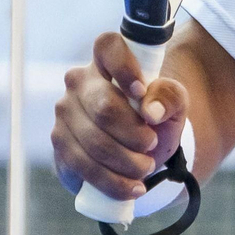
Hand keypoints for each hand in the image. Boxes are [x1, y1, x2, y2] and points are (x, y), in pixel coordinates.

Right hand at [52, 32, 188, 200]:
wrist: (144, 148)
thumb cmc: (157, 117)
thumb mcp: (175, 105)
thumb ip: (170, 97)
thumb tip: (150, 110)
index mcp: (107, 61)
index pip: (109, 46)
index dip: (124, 67)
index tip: (142, 92)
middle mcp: (79, 82)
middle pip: (104, 107)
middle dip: (134, 133)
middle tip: (152, 144)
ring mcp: (65, 113)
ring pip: (94, 141)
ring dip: (126, 161)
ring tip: (146, 167)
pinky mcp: (59, 144)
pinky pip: (83, 166)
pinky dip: (112, 181)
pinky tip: (132, 187)